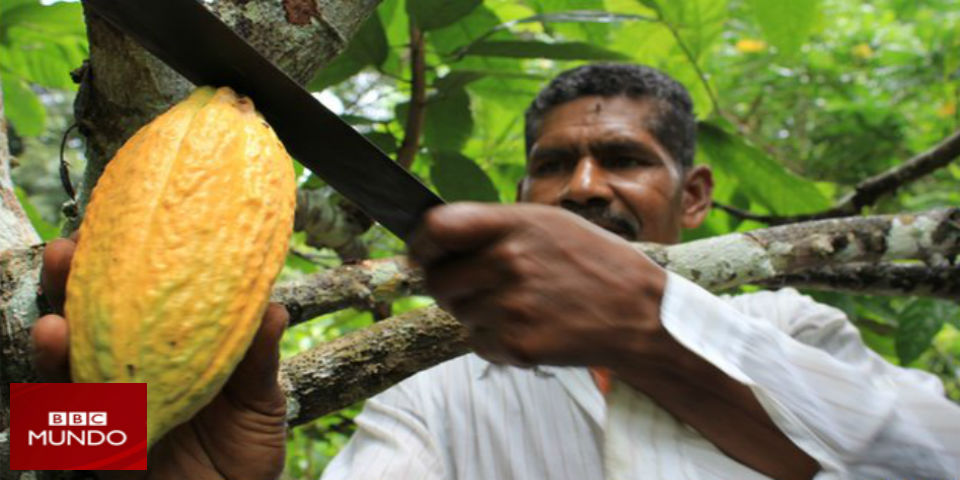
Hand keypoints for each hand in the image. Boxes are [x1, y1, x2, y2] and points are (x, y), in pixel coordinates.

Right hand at [33, 234, 287, 479]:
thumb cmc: (249, 448)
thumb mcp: (260, 398)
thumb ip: (258, 357)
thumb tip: (272, 306)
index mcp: (168, 349)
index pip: (138, 300)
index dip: (122, 265)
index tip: (117, 223)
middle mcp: (131, 372)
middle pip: (91, 324)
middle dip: (71, 289)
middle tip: (67, 253)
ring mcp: (112, 412)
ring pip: (68, 375)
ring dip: (55, 350)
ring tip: (51, 324)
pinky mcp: (102, 454)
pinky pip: (73, 434)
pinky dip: (61, 414)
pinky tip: (57, 394)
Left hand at [408, 202, 672, 367]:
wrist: (640, 314)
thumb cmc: (594, 263)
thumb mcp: (549, 223)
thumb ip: (494, 226)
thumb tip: (437, 236)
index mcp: (514, 225)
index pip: (437, 227)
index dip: (422, 241)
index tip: (424, 251)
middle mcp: (508, 263)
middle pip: (438, 280)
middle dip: (449, 284)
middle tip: (480, 285)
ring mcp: (511, 307)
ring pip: (459, 313)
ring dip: (477, 313)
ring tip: (522, 305)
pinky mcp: (516, 345)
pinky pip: (478, 342)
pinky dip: (494, 339)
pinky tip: (530, 326)